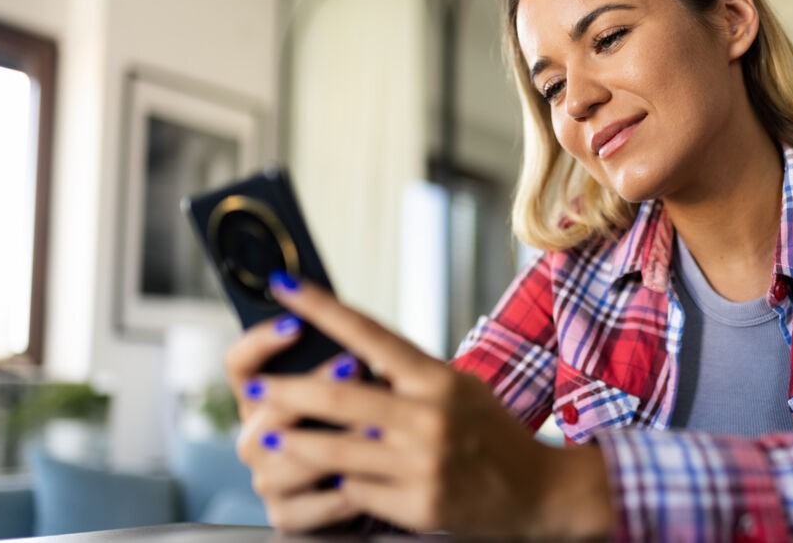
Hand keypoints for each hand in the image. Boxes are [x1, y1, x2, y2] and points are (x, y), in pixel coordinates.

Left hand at [224, 275, 613, 537]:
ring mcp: (423, 463)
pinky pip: (358, 490)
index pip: (369, 334)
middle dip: (285, 390)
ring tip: (269, 436)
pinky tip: (329, 480)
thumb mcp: (459, 389)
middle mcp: (429, 416)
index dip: (321, 308)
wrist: (538, 492)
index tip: (284, 287)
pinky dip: (340, 482)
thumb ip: (410, 376)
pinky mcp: (419, 504)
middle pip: (337, 396)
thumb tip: (352, 357)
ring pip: (335, 448)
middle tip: (254, 386)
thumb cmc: (492, 434)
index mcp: (437, 379)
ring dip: (294, 441)